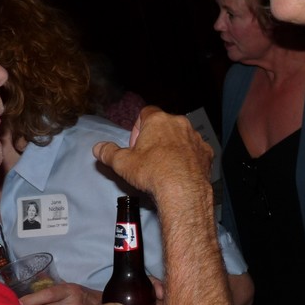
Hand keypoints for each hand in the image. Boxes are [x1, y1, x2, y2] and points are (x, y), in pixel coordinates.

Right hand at [93, 106, 212, 199]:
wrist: (183, 191)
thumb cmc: (152, 172)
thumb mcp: (123, 163)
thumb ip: (109, 152)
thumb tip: (98, 148)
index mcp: (158, 120)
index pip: (146, 113)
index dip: (138, 128)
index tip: (136, 146)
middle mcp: (179, 123)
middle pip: (164, 124)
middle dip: (156, 137)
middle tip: (148, 158)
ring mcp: (195, 137)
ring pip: (182, 136)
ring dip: (173, 146)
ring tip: (165, 166)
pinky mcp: (207, 152)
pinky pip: (195, 150)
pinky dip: (189, 157)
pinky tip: (182, 172)